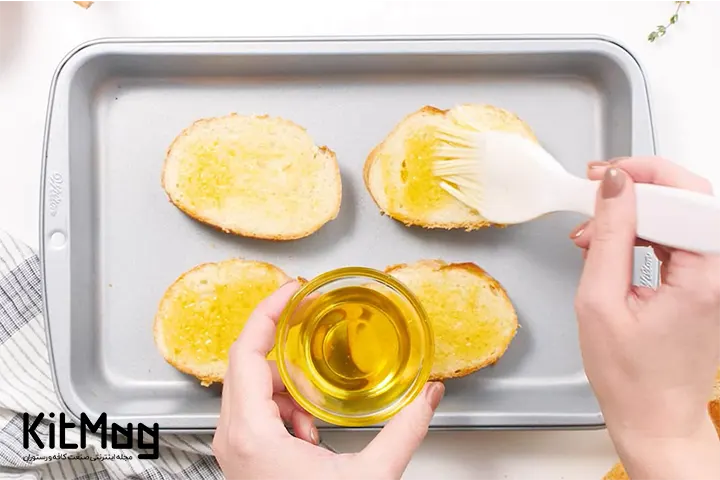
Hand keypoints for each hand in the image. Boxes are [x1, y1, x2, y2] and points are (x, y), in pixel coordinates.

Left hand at [212, 281, 445, 479]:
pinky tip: (309, 434)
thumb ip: (405, 431)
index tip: (291, 290)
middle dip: (287, 348)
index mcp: (251, 433)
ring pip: (253, 387)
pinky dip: (284, 408)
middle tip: (313, 328)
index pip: (247, 351)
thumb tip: (430, 396)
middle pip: (248, 363)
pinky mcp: (241, 453)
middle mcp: (231, 435)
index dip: (269, 312)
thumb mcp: (369, 477)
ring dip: (288, 386)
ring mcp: (232, 445)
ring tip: (318, 412)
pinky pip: (256, 409)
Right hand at [571, 157, 719, 479]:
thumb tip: (614, 187)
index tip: (602, 174)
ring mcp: (714, 277)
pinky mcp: (703, 282)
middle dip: (637, 188)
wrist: (653, 418)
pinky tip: (611, 243)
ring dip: (635, 213)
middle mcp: (719, 272)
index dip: (642, 175)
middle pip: (688, 199)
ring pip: (680, 216)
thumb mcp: (601, 301)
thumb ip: (609, 237)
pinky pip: (676, 238)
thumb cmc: (630, 376)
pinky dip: (642, 233)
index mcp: (704, 276)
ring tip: (592, 230)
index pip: (686, 196)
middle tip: (596, 190)